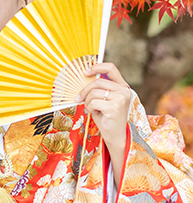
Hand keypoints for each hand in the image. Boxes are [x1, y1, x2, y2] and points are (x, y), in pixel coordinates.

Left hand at [79, 62, 130, 178]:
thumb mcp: (103, 99)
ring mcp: (121, 98)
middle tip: (78, 98)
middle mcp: (124, 91)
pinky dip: (90, 108)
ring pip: (94, 93)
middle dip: (84, 90)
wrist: (115, 135)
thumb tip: (84, 76)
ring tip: (93, 109)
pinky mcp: (114, 107)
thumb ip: (98, 88)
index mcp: (122, 86)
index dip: (97, 67)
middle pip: (97, 82)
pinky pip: (93, 102)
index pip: (111, 68)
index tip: (85, 72)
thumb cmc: (107, 116)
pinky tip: (96, 113)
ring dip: (88, 101)